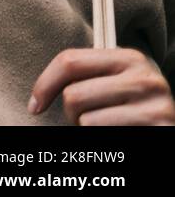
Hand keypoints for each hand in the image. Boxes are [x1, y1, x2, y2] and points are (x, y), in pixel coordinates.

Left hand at [29, 47, 174, 124]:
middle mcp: (144, 78)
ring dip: (86, 128)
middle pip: (74, 95)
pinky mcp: (158, 128)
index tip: (34, 106)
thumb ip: (85, 74)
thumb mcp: (114, 81)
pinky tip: (117, 132)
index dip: (44, 85)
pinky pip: (102, 134)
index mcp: (129, 57)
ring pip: (86, 120)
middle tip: (86, 118)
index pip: (69, 61)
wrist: (169, 124)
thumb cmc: (131, 105)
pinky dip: (101, 139)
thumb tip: (35, 100)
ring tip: (103, 125)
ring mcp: (155, 105)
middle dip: (71, 113)